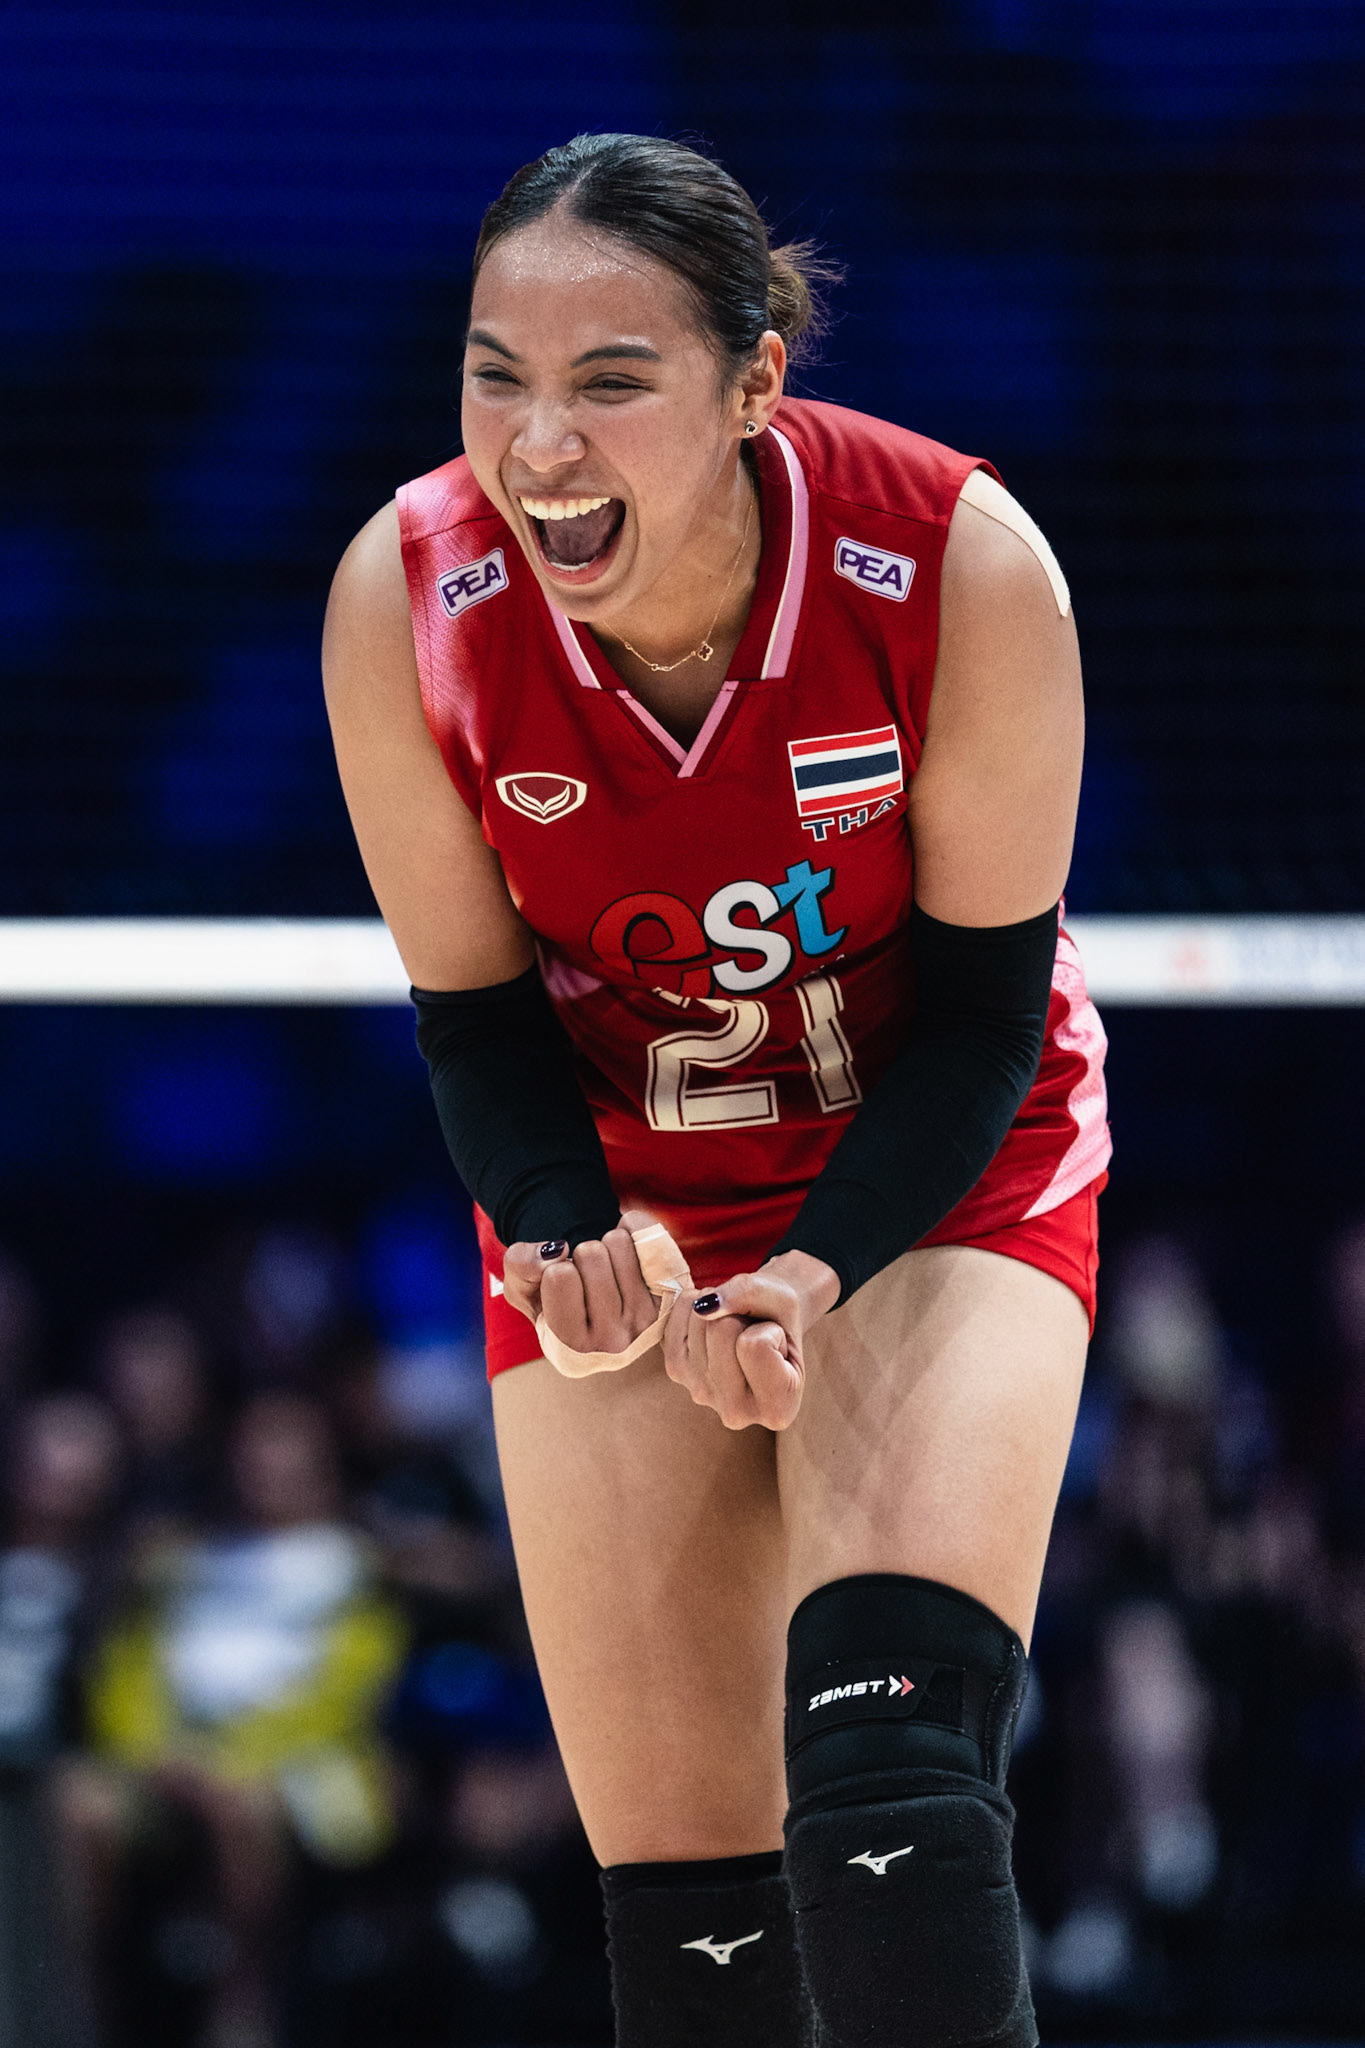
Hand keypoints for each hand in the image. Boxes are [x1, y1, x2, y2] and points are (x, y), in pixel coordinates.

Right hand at [502, 1209, 662, 1352]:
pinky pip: (651, 1240)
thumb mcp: (521, 1286)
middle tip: (584, 1279)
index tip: (562, 1290)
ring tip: (604, 1272)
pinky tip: (628, 1251)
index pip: (560, 1275)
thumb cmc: (552, 1299)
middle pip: (591, 1253)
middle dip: (580, 1255)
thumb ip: (521, 1265)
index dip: (555, 1269)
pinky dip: (633, 1229)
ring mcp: (647, 1321)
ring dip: (604, 1245)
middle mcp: (614, 1346)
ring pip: (618, 1242)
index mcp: (572, 1353)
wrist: (596, 1304)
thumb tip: (558, 1250)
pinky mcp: (670, 1298)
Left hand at [661, 1251, 839, 1430]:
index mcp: (776, 1408)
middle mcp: (736, 1413)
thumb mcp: (784, 1299)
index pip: (755, 1346)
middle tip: (753, 1329)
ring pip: (699, 1319)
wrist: (766, 1322)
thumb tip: (701, 1308)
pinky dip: (694, 1306)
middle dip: (739, 1315)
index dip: (768, 1329)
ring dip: (719, 1310)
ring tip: (736, 1328)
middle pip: (721, 1330)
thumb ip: (750, 1295)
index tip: (777, 1341)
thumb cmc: (780, 1316)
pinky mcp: (676, 1372)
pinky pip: (677, 1315)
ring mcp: (700, 1393)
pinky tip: (713, 1325)